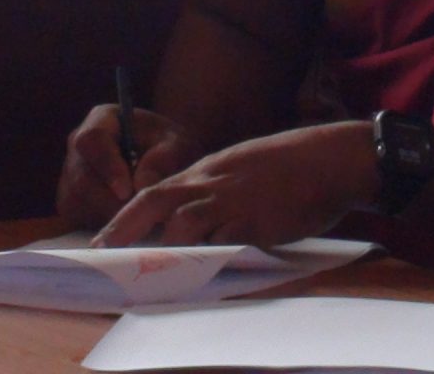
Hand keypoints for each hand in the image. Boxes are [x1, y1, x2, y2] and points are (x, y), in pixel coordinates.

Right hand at [58, 103, 205, 230]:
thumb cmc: (171, 149)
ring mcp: (70, 176)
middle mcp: (79, 147)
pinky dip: (103, 227)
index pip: (90, 140)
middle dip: (110, 201)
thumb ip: (163, 159)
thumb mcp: (178, 146)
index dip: (106, 167)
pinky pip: (79, 220)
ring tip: (140, 218)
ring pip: (77, 203)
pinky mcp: (71, 203)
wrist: (168, 167)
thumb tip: (140, 184)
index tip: (127, 190)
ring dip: (108, 216)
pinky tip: (128, 225)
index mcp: (101, 120)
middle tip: (140, 215)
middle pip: (80, 179)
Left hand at [94, 121, 378, 248]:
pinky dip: (205, 259)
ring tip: (147, 273)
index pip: (154, 191)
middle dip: (124, 231)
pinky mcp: (257, 222)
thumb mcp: (242, 166)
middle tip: (102, 256)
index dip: (124, 217)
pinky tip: (194, 274)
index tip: (102, 239)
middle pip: (156, 203)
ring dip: (164, 250)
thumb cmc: (291, 163)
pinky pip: (222, 244)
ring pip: (184, 226)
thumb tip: (190, 216)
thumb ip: (215, 187)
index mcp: (208, 169)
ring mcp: (234, 202)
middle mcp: (213, 183)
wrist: (331, 159)